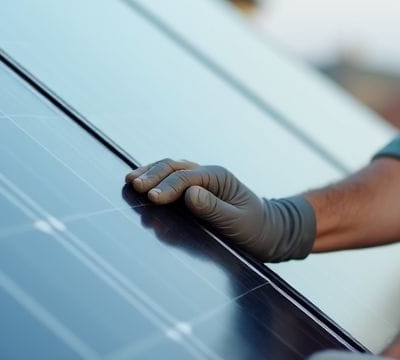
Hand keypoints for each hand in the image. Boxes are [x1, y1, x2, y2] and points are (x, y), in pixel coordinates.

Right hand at [125, 159, 315, 261]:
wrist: (270, 232)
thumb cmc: (256, 229)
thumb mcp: (238, 222)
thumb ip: (214, 209)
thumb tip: (190, 194)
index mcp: (219, 178)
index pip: (187, 178)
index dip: (168, 187)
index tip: (151, 199)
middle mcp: (208, 175)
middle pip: (174, 167)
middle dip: (153, 175)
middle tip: (133, 185)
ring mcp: (201, 182)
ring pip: (171, 170)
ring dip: (150, 173)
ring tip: (130, 181)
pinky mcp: (196, 193)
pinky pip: (173, 181)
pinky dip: (156, 181)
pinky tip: (141, 188)